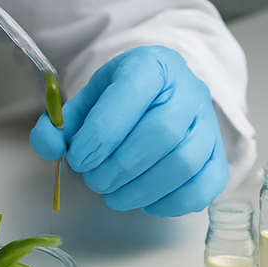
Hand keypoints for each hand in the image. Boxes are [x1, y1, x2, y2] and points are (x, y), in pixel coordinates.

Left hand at [30, 45, 226, 216]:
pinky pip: (206, 185)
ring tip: (113, 195)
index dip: (102, 132)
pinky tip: (144, 200)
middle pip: (162, 132)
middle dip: (120, 166)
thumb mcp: (87, 100)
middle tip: (94, 180)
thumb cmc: (122, 101)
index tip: (78, 158)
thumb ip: (61, 123)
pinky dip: (171, 202)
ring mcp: (209, 123)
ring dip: (141, 188)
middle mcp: (189, 90)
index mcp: (153, 65)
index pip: (133, 91)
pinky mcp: (219, 155)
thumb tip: (48, 145)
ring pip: (185, 162)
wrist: (162, 96)